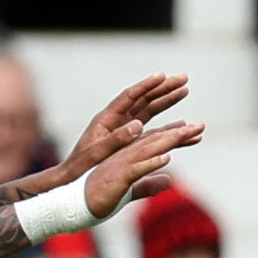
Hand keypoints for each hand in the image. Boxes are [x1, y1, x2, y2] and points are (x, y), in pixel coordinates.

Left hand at [65, 74, 190, 173]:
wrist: (73, 181)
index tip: (164, 76)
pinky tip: (183, 127)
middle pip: (144, 100)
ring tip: (184, 91)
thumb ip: (116, 139)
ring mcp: (125, 132)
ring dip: (167, 102)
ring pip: (150, 112)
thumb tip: (139, 124)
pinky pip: (153, 133)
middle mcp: (118, 121)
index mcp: (107, 119)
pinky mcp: (131, 144)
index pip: (130, 97)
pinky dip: (168, 129)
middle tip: (183, 79)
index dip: (147, 86)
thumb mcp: (97, 153)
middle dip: (164, 89)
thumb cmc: (82, 168)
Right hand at [81, 119, 200, 219]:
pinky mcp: (116, 177)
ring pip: (148, 148)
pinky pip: (135, 169)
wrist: (73, 204)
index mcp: (129, 157)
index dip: (176, 136)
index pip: (155, 142)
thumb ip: (149, 184)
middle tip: (201, 125)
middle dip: (178, 132)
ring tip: (188, 132)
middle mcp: (125, 156)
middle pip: (155, 140)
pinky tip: (166, 158)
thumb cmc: (99, 197)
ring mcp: (120, 164)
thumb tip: (170, 180)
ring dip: (169, 140)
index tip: (196, 129)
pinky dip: (150, 163)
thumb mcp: (130, 190)